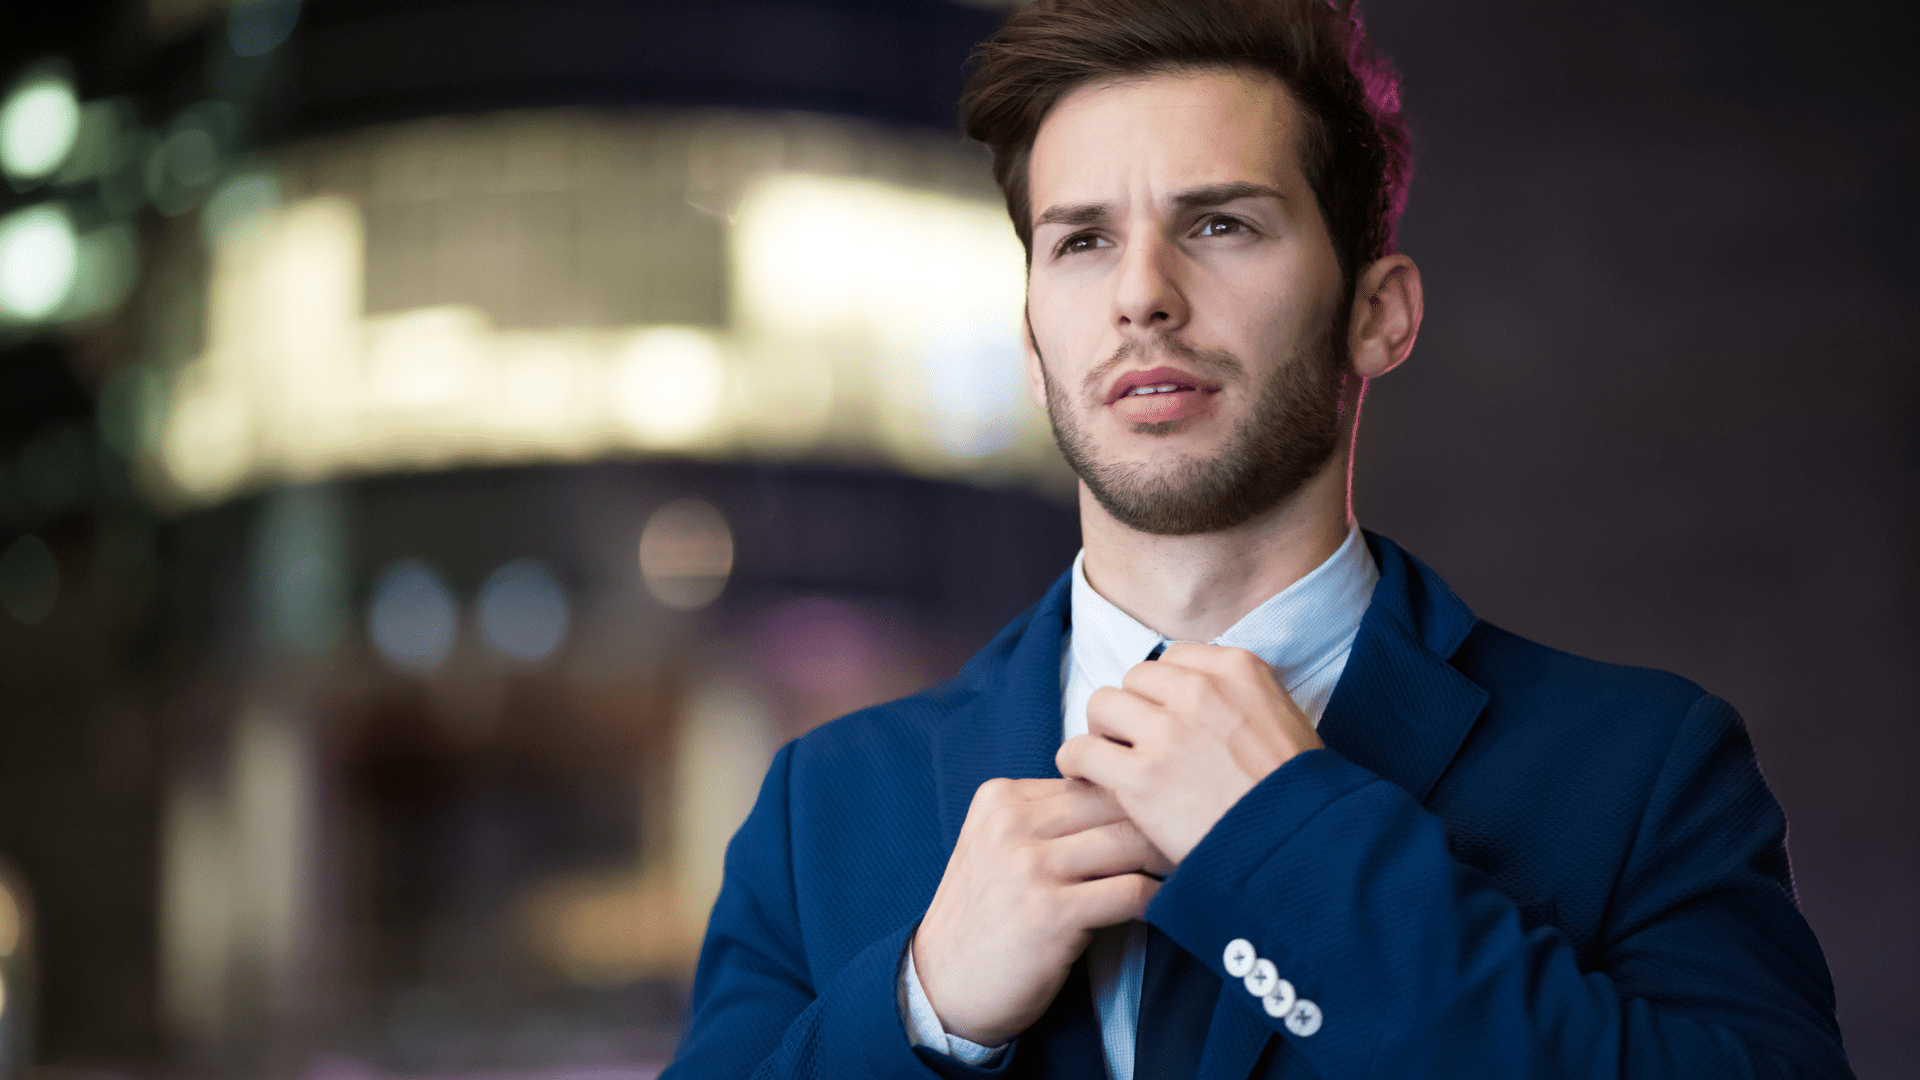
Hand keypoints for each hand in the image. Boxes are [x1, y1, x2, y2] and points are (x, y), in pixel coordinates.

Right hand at [912, 777, 1171, 1046]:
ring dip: (1165, 856)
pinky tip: (1164, 904)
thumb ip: (1045, 819)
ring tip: (1188, 866)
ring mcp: (1029, 867)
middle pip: (1112, 803)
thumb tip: (1124, 799)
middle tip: (1193, 835)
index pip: (1088, 779)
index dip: (1132, 796)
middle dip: (1157, 819)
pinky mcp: (1051, 913)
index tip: (1164, 811)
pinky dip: (1157, 897)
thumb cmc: (984, 918)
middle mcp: (1012, 825)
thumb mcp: (996, 847)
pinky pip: (1130, 891)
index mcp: (1000, 799)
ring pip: (1128, 841)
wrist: (943, 987)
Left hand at [1057, 643, 1321, 865]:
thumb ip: (1239, 698)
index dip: (1164, 691)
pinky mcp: (1142, 777)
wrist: (1301, 846)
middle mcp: (1200, 690)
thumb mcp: (1285, 720)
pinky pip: (1082, 750)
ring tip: (1111, 758)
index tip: (1165, 717)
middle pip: (1136, 678)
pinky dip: (1077, 762)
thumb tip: (1200, 697)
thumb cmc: (1297, 794)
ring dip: (1103, 731)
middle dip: (1133, 708)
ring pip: (1103, 704)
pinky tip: (1086, 777)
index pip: (1175, 659)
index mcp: (1237, 669)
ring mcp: (1168, 732)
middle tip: (1136, 742)